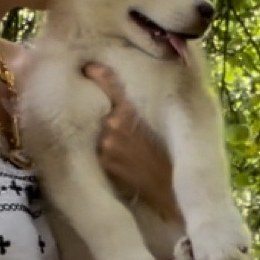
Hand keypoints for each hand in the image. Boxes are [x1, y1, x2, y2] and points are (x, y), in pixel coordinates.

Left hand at [83, 61, 181, 221]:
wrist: (170, 191)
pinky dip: (109, 153)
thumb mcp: (163, 124)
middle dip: (108, 114)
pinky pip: (101, 151)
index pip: (108, 85)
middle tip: (125, 125)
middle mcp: (112, 125)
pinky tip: (125, 160)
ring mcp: (105, 146)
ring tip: (129, 147)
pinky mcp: (103, 163)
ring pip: (101, 132)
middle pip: (102, 111)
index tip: (88, 68)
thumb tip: (128, 95)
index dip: (97, 75)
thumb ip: (139, 108)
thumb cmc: (172, 156)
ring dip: (110, 136)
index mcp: (129, 111)